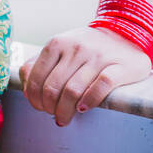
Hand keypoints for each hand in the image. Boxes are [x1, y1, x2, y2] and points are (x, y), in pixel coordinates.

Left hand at [19, 26, 152, 126]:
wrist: (126, 34)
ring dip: (65, 110)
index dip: (34, 97)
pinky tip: (82, 109)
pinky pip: (101, 87)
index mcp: (58, 43)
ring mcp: (98, 56)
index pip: (36, 76)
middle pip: (53, 87)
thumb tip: (25, 86)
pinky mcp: (119, 67)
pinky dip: (88, 101)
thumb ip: (40, 63)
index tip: (39, 108)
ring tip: (64, 118)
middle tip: (53, 116)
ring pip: (73, 90)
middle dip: (49, 107)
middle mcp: (76, 47)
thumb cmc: (87, 47)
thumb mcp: (61, 47)